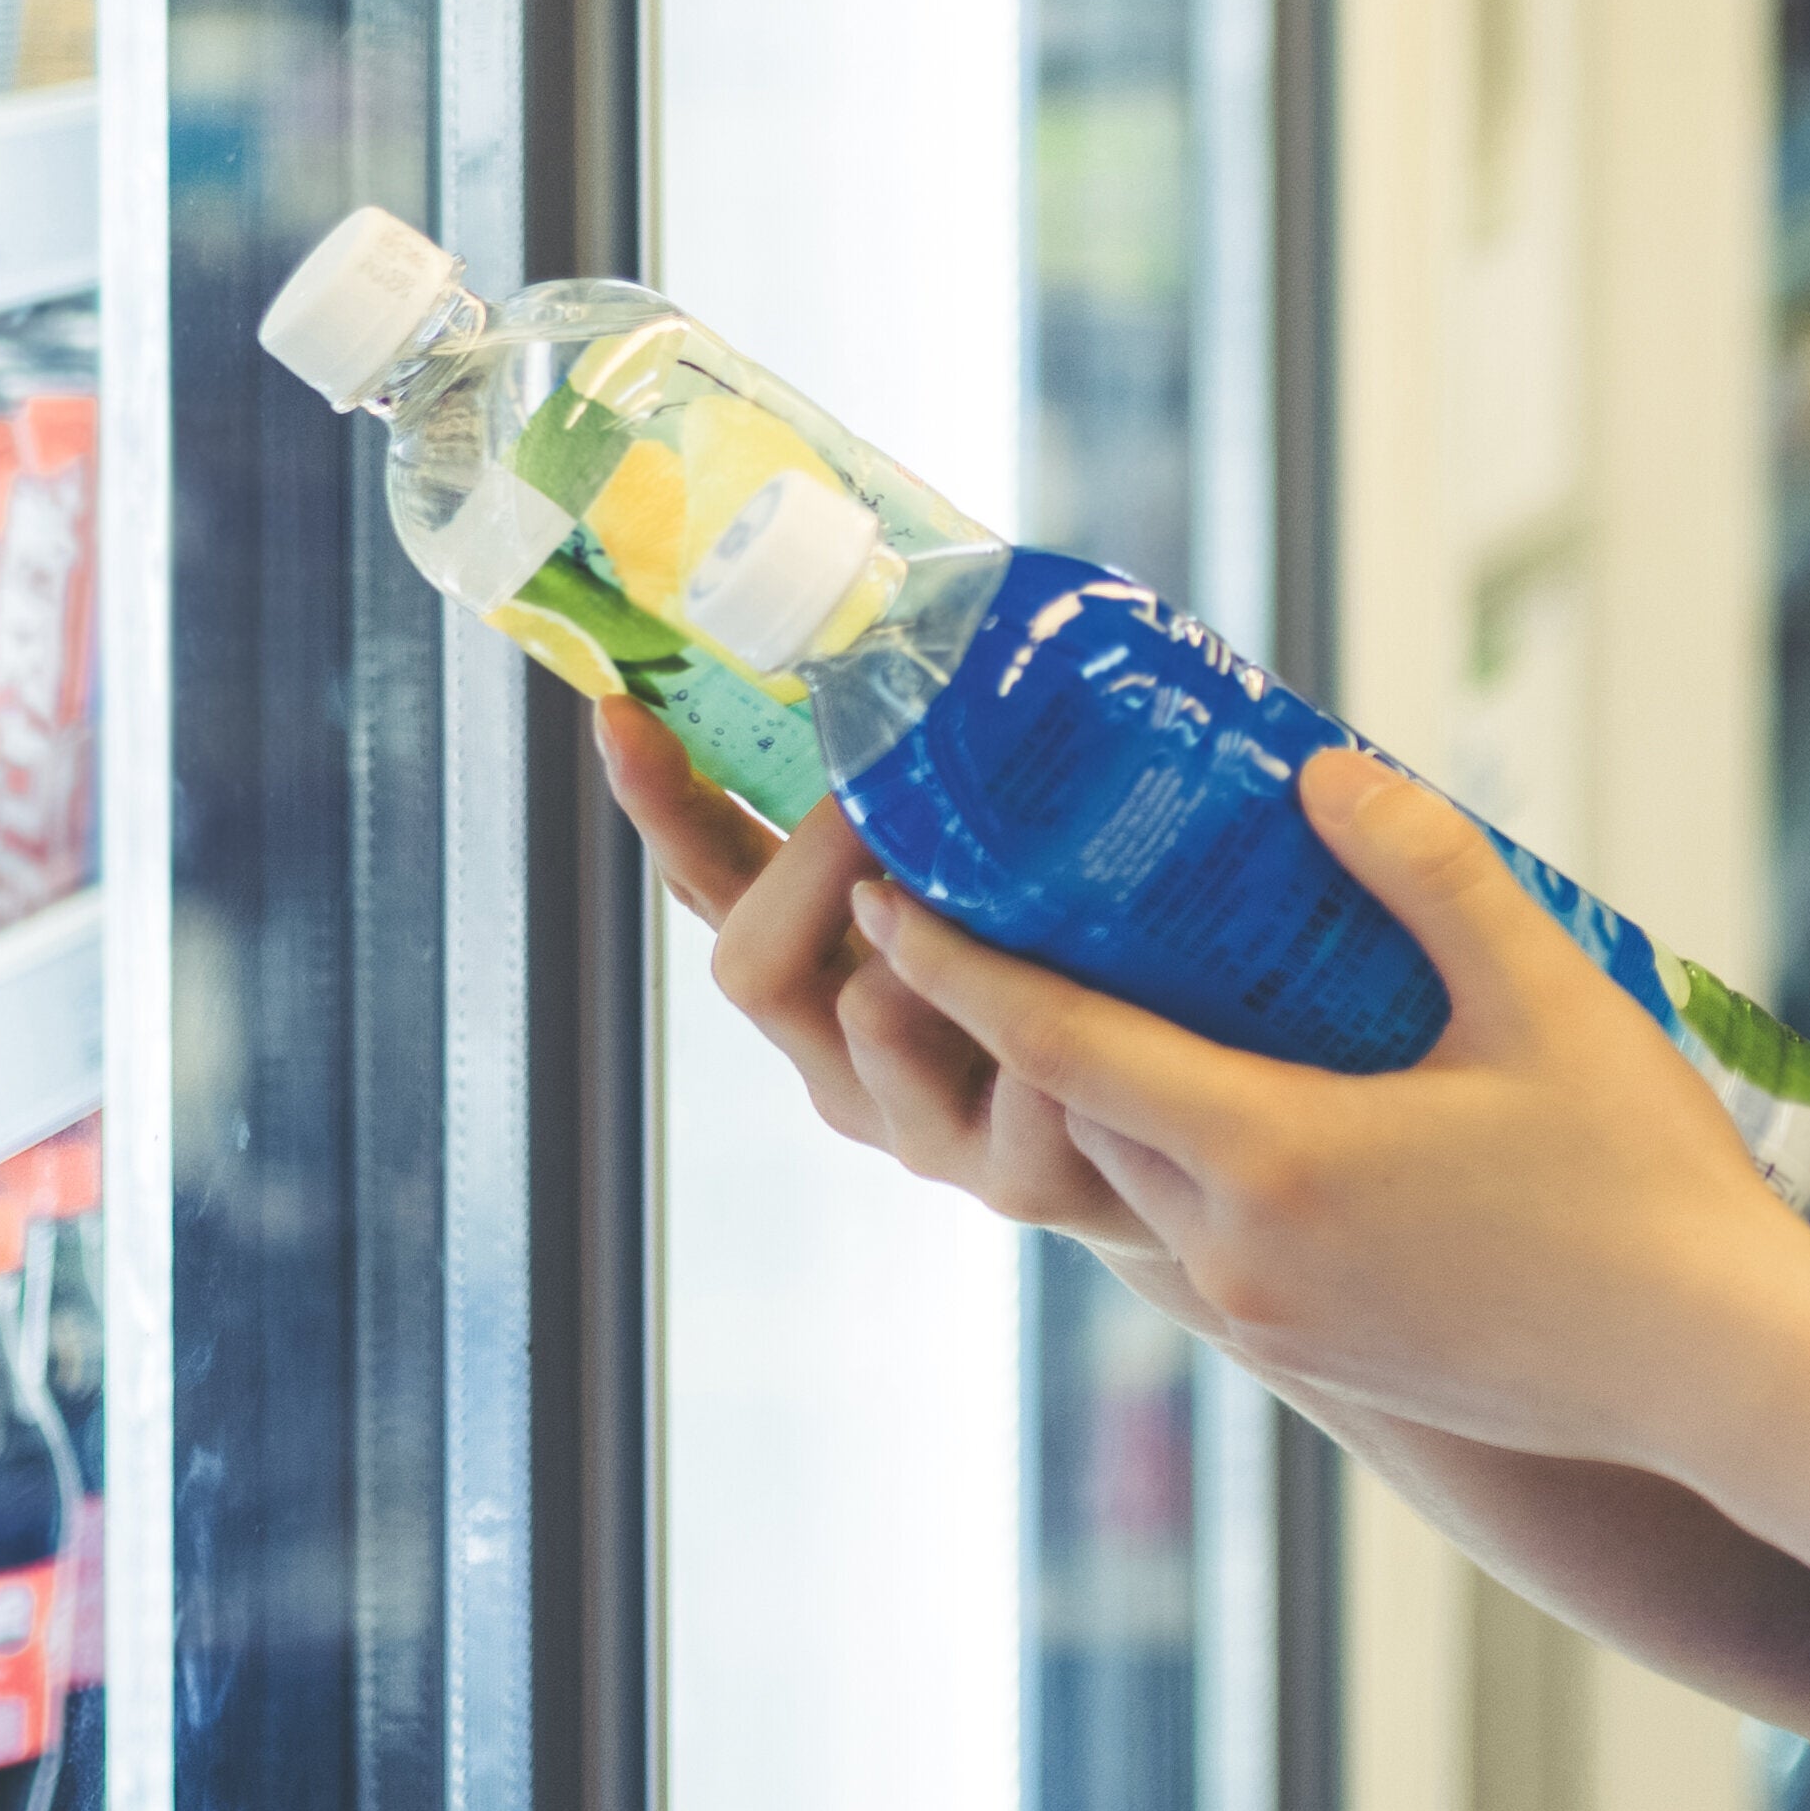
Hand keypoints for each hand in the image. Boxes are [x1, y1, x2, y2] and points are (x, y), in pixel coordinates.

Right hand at [582, 694, 1212, 1329]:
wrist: (1191, 1145)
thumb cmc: (1092, 987)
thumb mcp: (1006, 880)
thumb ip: (965, 801)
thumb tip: (955, 635)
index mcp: (824, 980)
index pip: (716, 886)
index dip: (664, 807)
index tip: (618, 712)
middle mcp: (846, 1061)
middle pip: (755, 967)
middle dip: (814, 858)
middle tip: (881, 782)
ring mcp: (923, 1127)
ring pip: (874, 1018)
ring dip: (926, 945)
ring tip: (991, 881)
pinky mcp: (1018, 1175)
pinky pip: (1015, 1096)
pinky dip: (1044, 1034)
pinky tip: (1092, 997)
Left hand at [850, 743, 1809, 1465]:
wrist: (1718, 1372)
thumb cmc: (1644, 1179)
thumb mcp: (1546, 991)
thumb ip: (1425, 868)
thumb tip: (1320, 773)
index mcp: (1274, 1158)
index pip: (1060, 1045)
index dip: (958, 964)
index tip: (883, 892)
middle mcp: (1241, 1254)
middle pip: (1083, 1112)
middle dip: (1027, 1014)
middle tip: (998, 900)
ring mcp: (1270, 1322)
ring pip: (1140, 1183)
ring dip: (1108, 1093)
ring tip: (1114, 988)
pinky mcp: (1312, 1355)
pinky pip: (1205, 1240)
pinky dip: (1186, 1160)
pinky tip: (1236, 1102)